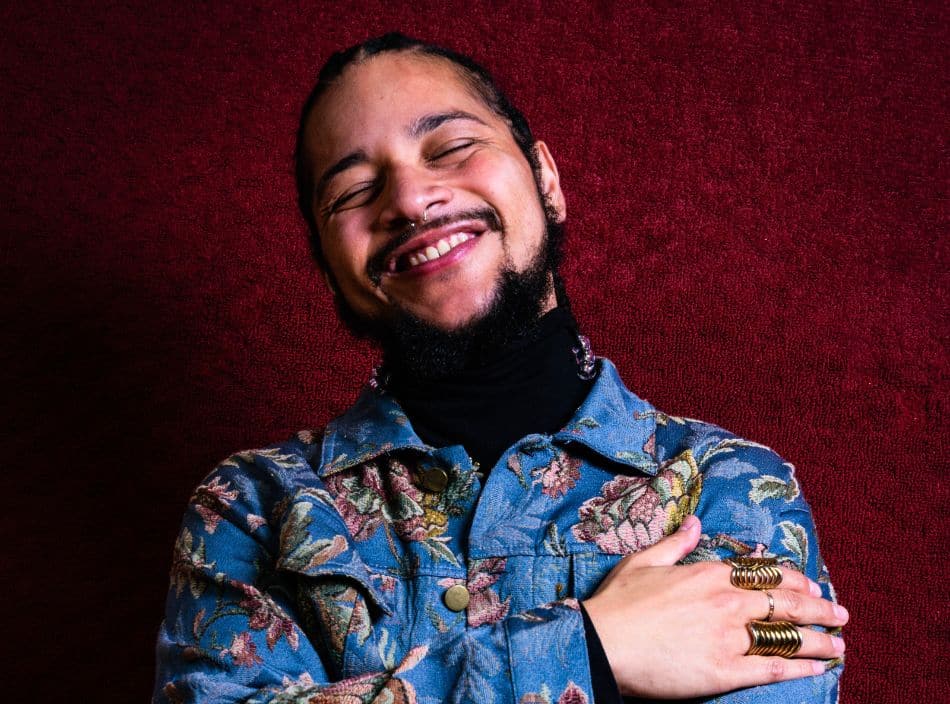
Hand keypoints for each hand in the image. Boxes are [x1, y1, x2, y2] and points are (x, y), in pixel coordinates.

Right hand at [582, 516, 848, 698]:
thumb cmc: (618, 604)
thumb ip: (675, 543)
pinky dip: (801, 667)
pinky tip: (820, 667)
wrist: (602, 643)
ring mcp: (728, 637)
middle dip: (819, 607)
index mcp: (707, 574)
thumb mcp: (644, 562)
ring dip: (819, 639)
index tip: (812, 583)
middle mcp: (725, 602)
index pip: (763, 573)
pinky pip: (773, 667)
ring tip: (839, 642)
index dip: (794, 578)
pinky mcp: (725, 670)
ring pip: (787, 635)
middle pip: (785, 603)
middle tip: (840, 612)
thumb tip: (694, 521)